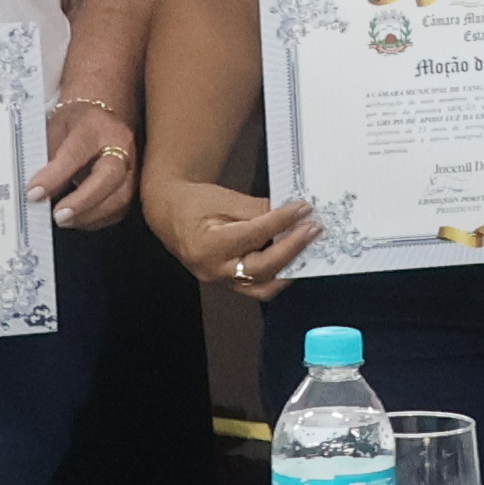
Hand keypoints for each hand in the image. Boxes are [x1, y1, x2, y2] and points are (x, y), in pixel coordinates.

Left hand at [30, 98, 140, 225]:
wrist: (100, 118)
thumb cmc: (74, 124)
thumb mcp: (54, 131)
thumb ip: (47, 160)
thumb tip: (38, 193)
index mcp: (95, 125)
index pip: (76, 153)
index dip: (54, 176)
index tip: (34, 193)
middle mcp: (120, 143)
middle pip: (109, 176)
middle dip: (82, 201)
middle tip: (58, 215)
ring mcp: (132, 164)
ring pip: (120, 197)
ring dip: (89, 214)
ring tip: (64, 220)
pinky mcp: (134, 184)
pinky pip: (120, 209)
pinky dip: (97, 219)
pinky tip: (78, 219)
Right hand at [150, 170, 322, 292]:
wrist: (170, 214)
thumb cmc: (194, 203)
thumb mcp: (225, 199)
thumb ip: (258, 209)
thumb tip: (291, 214)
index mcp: (208, 244)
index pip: (255, 235)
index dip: (283, 221)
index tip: (302, 209)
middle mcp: (213, 269)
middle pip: (262, 268)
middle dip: (292, 248)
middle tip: (313, 229)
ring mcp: (220, 280)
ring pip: (262, 286)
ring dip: (289, 267)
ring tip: (307, 246)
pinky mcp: (227, 284)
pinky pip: (257, 286)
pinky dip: (277, 273)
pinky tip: (292, 257)